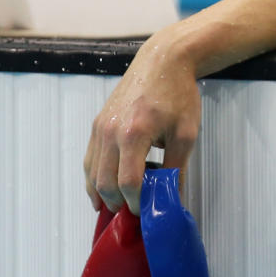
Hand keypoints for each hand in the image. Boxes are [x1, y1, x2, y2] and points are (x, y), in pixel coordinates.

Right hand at [84, 29, 200, 214]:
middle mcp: (110, 131)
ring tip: (118, 207)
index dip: (137, 203)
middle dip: (117, 203)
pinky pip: (89, 159)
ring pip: (92, 173)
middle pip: (105, 182)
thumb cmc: (178, 94)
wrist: (163, 61)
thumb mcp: (186, 134)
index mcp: (134, 134)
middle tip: (133, 215)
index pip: (128, 182)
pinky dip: (94, 178)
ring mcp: (99, 127)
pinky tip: (103, 190)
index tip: (147, 213)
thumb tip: (173, 197)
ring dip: (102, 194)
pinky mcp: (97, 123)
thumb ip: (176, 168)